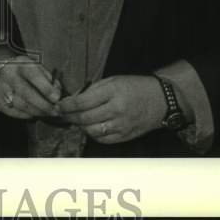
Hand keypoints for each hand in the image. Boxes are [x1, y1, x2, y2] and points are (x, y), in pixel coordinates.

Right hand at [0, 54, 61, 119]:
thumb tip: (57, 95)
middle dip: (44, 105)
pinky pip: (14, 112)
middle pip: (26, 93)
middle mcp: (8, 75)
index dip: (46, 88)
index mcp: (21, 63)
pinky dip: (27, 115)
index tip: (57, 98)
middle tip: (56, 112)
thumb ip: (49, 79)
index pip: (33, 76)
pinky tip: (34, 113)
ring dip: (37, 112)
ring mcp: (1, 88)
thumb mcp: (37, 67)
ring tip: (48, 114)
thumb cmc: (26, 70)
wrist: (2, 71)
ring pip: (21, 105)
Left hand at [53, 75, 168, 143]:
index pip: (82, 102)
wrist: (161, 100)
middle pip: (85, 118)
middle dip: (70, 117)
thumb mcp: (113, 80)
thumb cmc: (135, 86)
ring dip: (80, 126)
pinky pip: (103, 140)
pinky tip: (90, 127)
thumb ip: (93, 90)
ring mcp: (122, 125)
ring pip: (92, 131)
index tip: (59, 105)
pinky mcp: (126, 136)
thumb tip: (73, 99)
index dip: (67, 105)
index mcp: (112, 92)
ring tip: (75, 120)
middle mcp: (117, 110)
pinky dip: (93, 134)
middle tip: (62, 114)